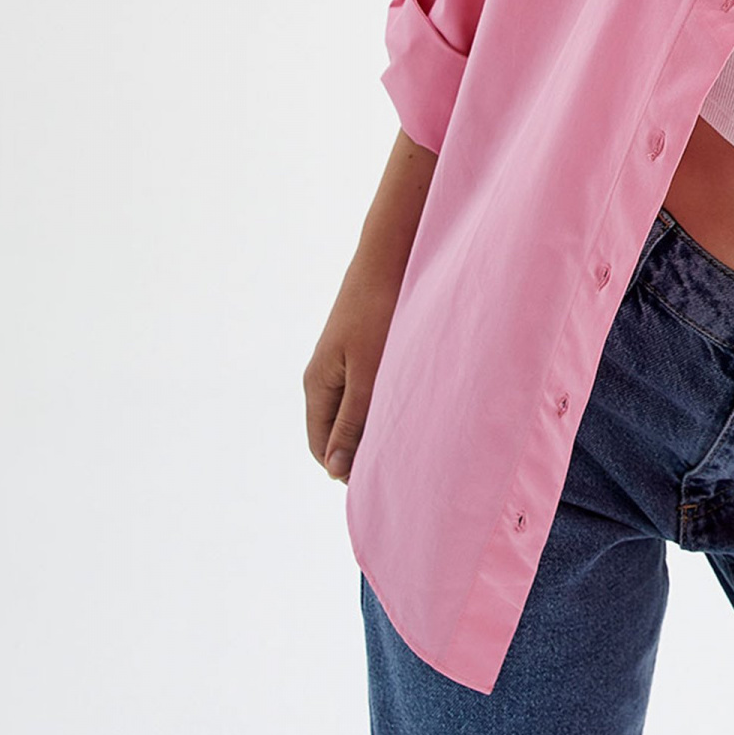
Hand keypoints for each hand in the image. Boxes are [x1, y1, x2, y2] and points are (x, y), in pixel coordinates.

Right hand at [304, 129, 437, 482]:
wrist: (391, 257)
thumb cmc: (379, 313)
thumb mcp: (368, 375)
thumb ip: (353, 422)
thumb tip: (335, 471)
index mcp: (316, 384)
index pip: (322, 448)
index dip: (348, 469)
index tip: (384, 477)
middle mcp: (325, 376)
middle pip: (339, 431)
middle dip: (365, 448)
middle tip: (405, 457)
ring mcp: (343, 361)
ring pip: (358, 410)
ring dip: (380, 424)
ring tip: (414, 429)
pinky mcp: (364, 348)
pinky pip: (371, 389)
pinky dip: (387, 401)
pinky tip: (416, 399)